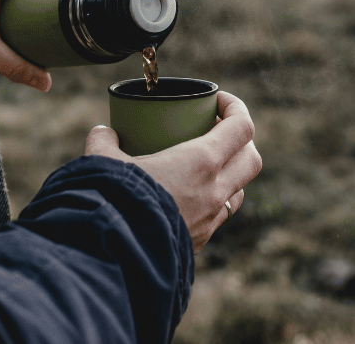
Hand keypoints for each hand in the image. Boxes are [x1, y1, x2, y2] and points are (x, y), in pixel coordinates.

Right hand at [85, 91, 261, 252]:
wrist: (117, 254)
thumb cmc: (115, 200)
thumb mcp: (104, 162)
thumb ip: (103, 142)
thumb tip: (102, 133)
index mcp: (201, 161)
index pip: (241, 127)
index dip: (236, 107)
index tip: (218, 100)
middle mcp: (215, 190)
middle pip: (251, 159)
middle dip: (242, 141)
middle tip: (216, 131)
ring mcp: (211, 219)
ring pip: (239, 190)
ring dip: (230, 174)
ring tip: (205, 166)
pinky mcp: (200, 241)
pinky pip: (218, 216)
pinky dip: (211, 202)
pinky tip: (188, 198)